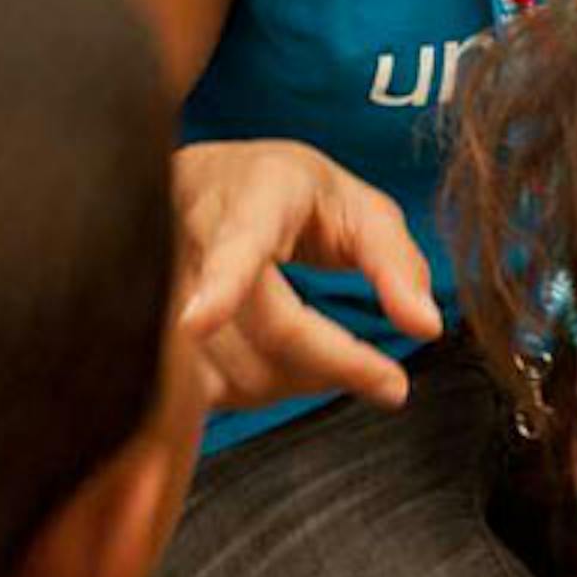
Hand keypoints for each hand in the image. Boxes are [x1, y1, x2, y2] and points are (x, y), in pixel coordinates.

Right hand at [175, 140, 441, 414]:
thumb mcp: (358, 205)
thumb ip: (396, 263)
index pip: (238, 241)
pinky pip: (199, 392)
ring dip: (296, 383)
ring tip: (329, 357)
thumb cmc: (291, 196)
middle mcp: (197, 234)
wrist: (209, 183)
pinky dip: (251, 393)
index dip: (219, 283)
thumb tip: (426, 327)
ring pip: (232, 372)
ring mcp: (161, 283)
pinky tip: (277, 367)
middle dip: (333, 364)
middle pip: (261, 328)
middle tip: (389, 383)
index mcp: (257, 192)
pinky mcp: (150, 326)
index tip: (196, 322)